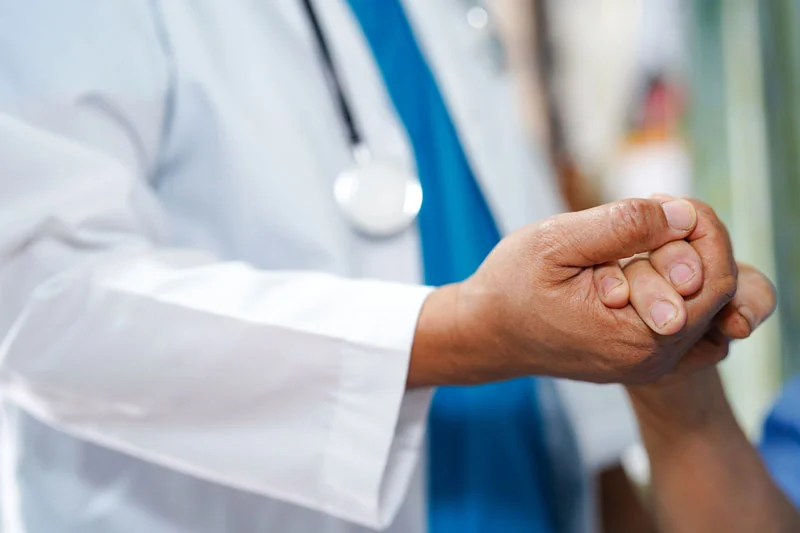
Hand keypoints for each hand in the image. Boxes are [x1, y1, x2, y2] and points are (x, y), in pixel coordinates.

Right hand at [410, 197, 736, 386]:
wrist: (484, 332)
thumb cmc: (511, 286)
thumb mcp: (557, 242)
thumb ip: (623, 225)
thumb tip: (684, 215)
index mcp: (638, 337)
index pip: (715, 276)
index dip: (699, 227)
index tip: (657, 203)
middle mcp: (652, 360)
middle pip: (713, 290)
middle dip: (683, 244)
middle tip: (637, 222)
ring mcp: (648, 365)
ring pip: (701, 304)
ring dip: (674, 265)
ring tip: (627, 250)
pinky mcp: (638, 360)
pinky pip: (686, 324)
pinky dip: (674, 290)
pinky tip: (641, 272)